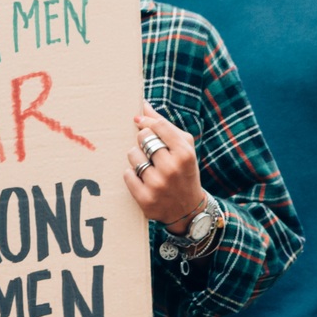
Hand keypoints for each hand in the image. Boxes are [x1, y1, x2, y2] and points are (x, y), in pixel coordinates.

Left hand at [120, 101, 206, 227]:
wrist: (189, 211)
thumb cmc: (184, 171)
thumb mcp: (184, 148)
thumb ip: (165, 125)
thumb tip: (143, 105)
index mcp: (185, 154)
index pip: (158, 126)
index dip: (148, 123)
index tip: (142, 124)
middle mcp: (172, 168)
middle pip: (143, 137)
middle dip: (143, 141)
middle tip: (151, 151)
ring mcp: (158, 185)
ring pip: (132, 155)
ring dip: (137, 159)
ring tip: (149, 167)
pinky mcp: (145, 199)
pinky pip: (127, 174)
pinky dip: (132, 175)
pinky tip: (144, 180)